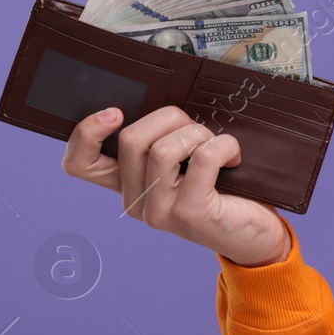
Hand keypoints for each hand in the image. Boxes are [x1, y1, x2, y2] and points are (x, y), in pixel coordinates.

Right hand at [62, 105, 290, 266]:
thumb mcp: (184, 164)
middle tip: (198, 130)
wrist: (254, 236)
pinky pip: (202, 158)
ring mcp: (159, 211)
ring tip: (217, 146)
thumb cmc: (222, 190)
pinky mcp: (190, 213)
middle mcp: (135, 201)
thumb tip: (160, 98)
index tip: (115, 112)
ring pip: (164, 148)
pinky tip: (234, 158)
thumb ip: (163, 142)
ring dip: (198, 134)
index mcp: (126, 185)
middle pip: (131, 139)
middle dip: (170, 119)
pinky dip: (224, 146)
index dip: (86, 132)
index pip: (79, 164)